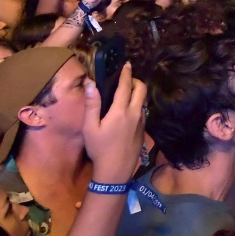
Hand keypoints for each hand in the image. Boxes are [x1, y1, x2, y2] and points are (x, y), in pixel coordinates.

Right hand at [82, 62, 147, 183]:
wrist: (116, 171)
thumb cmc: (99, 149)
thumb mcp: (90, 127)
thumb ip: (92, 104)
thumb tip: (91, 83)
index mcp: (121, 111)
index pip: (126, 86)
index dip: (126, 74)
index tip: (127, 64)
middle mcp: (135, 113)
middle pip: (141, 90)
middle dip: (136, 80)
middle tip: (127, 78)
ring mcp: (141, 122)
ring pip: (144, 100)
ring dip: (138, 92)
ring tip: (128, 91)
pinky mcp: (144, 130)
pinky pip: (143, 111)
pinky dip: (138, 103)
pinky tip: (129, 109)